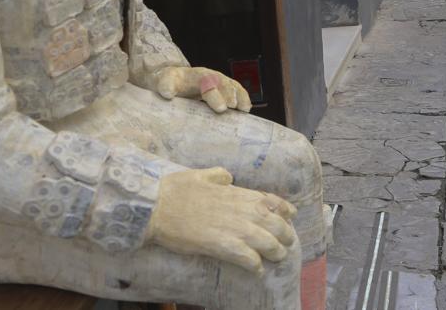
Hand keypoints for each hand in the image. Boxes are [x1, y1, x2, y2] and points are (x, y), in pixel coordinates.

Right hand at [149, 168, 296, 273]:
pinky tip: (257, 271)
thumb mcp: (201, 174)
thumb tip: (228, 177)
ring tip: (277, 258)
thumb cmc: (175, 190)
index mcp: (239, 193)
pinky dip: (256, 266)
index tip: (290, 217)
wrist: (156, 207)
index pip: (273, 201)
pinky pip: (249, 258)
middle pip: (277, 224)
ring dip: (276, 252)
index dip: (285, 211)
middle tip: (285, 244)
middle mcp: (243, 210)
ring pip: (269, 242)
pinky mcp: (223, 245)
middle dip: (285, 235)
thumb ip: (218, 175)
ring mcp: (235, 228)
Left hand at [152, 66, 252, 113]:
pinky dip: (243, 99)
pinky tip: (246, 110)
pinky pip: (237, 91)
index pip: (208, 83)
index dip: (216, 95)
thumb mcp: (164, 82)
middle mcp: (212, 76)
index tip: (221, 108)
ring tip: (244, 110)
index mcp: (197, 75)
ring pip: (234, 86)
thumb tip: (167, 94)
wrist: (175, 79)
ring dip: (240, 97)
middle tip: (233, 108)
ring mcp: (220, 82)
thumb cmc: (170, 83)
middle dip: (230, 96)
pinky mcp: (224, 89)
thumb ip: (165, 86)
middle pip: (224, 84)